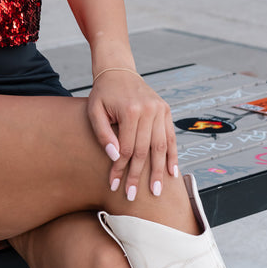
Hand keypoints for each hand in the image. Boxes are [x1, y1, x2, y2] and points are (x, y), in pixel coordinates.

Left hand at [86, 69, 178, 200]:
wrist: (118, 71)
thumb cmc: (103, 93)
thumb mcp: (94, 110)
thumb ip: (103, 134)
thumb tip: (114, 157)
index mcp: (130, 110)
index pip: (126, 148)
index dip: (120, 168)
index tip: (114, 185)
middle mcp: (148, 110)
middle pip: (144, 150)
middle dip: (138, 176)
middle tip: (133, 196)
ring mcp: (160, 109)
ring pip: (161, 146)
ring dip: (158, 171)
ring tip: (155, 191)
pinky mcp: (166, 110)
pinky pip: (170, 137)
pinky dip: (172, 156)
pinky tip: (171, 173)